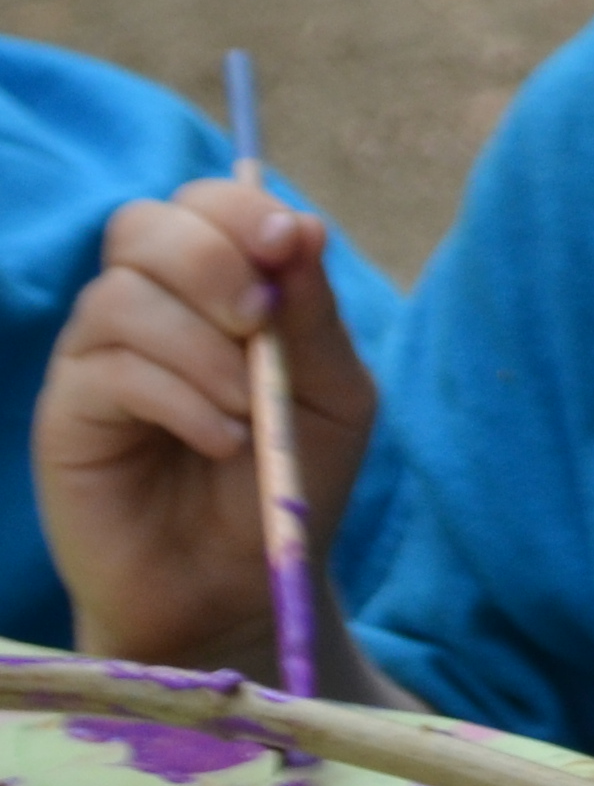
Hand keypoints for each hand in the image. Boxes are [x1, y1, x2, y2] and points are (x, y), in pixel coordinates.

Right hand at [33, 178, 381, 671]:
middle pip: (143, 227)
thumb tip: (301, 228)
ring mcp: (97, 359)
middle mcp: (145, 308)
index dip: (240, 209)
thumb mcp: (334, 394)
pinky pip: (106, 372)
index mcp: (213, 287)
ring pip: (121, 297)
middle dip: (211, 260)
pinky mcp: (67, 417)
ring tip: (250, 409)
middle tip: (260, 323)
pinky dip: (178, 397)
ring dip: (202, 346)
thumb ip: (315, 315)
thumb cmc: (290, 478)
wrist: (242, 582)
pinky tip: (223, 440)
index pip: (202, 203)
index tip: (288, 244)